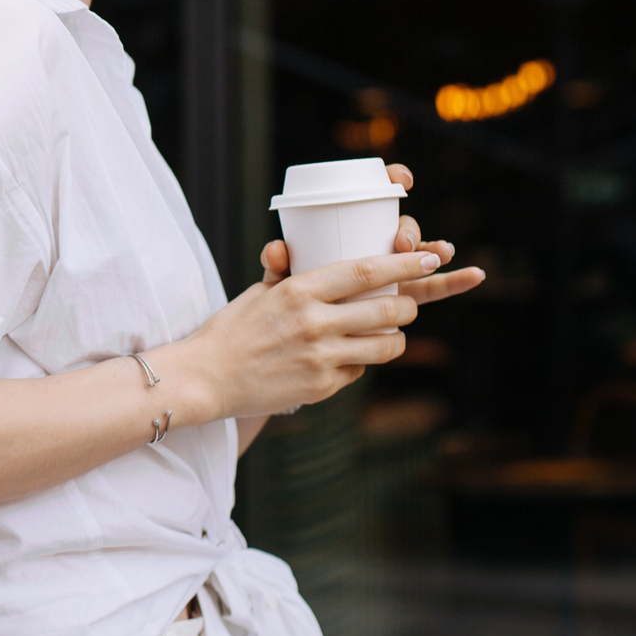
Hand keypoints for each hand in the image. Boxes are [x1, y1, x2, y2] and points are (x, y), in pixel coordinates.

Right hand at [173, 249, 439, 420]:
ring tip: (390, 334)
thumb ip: (291, 273)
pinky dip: (359, 363)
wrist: (207, 377)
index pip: (365, 271)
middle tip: (409, 304)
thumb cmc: (233, 329)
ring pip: (384, 345)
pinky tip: (345, 359)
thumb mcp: (261, 293)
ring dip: (395, 338)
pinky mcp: (321, 386)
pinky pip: (359, 370)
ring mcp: (320, 357)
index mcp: (299, 290)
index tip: (428, 259)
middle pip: (387, 309)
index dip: (404, 264)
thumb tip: (298, 249)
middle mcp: (313, 322)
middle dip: (409, 306)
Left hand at [257, 163, 484, 309]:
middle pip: (399, 223)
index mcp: (348, 228)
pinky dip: (455, 280)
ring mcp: (391, 269)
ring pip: (419, 252)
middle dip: (408, 228)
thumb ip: (276, 267)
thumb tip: (277, 249)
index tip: (402, 179)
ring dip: (432, 248)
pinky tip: (475, 274)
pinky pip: (432, 287)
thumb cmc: (287, 300)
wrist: (297, 334)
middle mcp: (374, 243)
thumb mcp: (279, 283)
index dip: (392, 178)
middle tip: (401, 243)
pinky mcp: (402, 295)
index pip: (372, 192)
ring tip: (440, 251)